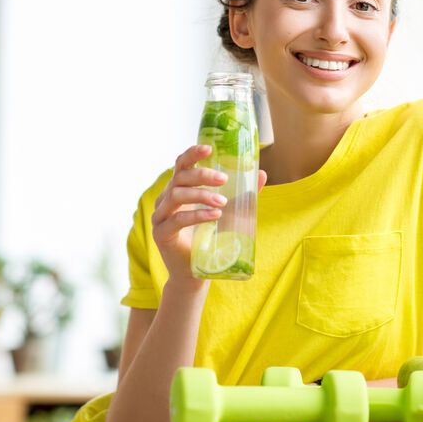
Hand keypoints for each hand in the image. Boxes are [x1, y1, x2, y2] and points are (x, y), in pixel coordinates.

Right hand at [151, 145, 266, 285]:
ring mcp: (160, 217)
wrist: (195, 273)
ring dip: (201, 195)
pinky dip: (196, 215)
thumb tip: (261, 173)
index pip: (181, 165)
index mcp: (179, 189)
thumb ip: (242, 194)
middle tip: (224, 179)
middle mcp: (166, 200)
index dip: (192, 154)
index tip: (208, 148)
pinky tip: (214, 216)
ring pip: (176, 196)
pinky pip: (176, 220)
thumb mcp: (229, 212)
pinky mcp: (161, 234)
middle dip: (202, 175)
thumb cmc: (210, 239)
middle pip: (179, 178)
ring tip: (223, 202)